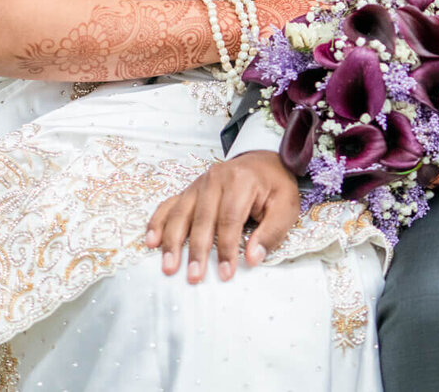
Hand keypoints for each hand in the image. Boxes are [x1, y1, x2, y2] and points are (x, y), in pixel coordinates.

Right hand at [144, 152, 298, 282]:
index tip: (225, 273)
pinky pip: (169, 205)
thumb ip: (271, 232)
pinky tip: (152, 242)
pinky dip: (158, 223)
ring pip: (181, 213)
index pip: (230, 219)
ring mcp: (199, 183)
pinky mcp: (190, 190)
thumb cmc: (275, 185)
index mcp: (241, 180)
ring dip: (172, 241)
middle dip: (197, 250)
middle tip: (194, 277)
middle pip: (202, 218)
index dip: (226, 248)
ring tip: (169, 266)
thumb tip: (252, 258)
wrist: (264, 160)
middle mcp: (215, 178)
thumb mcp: (286, 206)